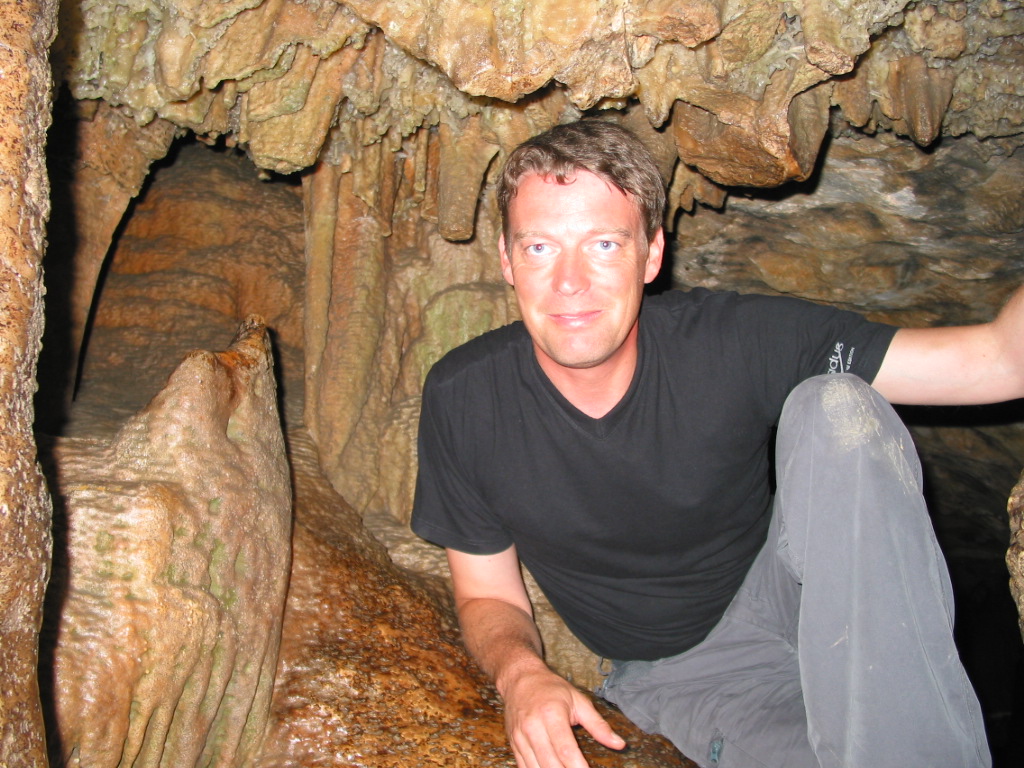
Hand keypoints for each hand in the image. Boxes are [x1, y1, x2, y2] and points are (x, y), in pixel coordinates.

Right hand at [501, 664, 625, 767]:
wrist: (520, 679)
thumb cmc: (551, 688)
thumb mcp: (578, 700)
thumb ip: (598, 725)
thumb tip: (619, 744)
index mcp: (552, 715)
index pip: (566, 750)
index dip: (578, 767)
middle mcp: (533, 727)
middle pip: (550, 764)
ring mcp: (520, 737)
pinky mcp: (514, 744)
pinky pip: (524, 767)